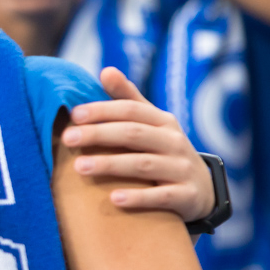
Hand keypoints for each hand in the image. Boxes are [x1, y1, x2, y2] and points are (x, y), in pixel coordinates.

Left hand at [63, 67, 214, 222]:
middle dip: (99, 134)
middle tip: (67, 138)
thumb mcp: (152, 124)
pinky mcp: (186, 196)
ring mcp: (181, 169)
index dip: (102, 110)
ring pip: (143, 164)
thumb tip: (106, 70)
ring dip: (110, 164)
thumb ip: (129, 99)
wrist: (203, 189)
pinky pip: (161, 197)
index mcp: (163, 121)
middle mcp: (174, 142)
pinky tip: (113, 199)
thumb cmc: (164, 151)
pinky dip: (138, 197)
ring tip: (78, 167)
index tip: (74, 115)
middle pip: (133, 134)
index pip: (130, 110)